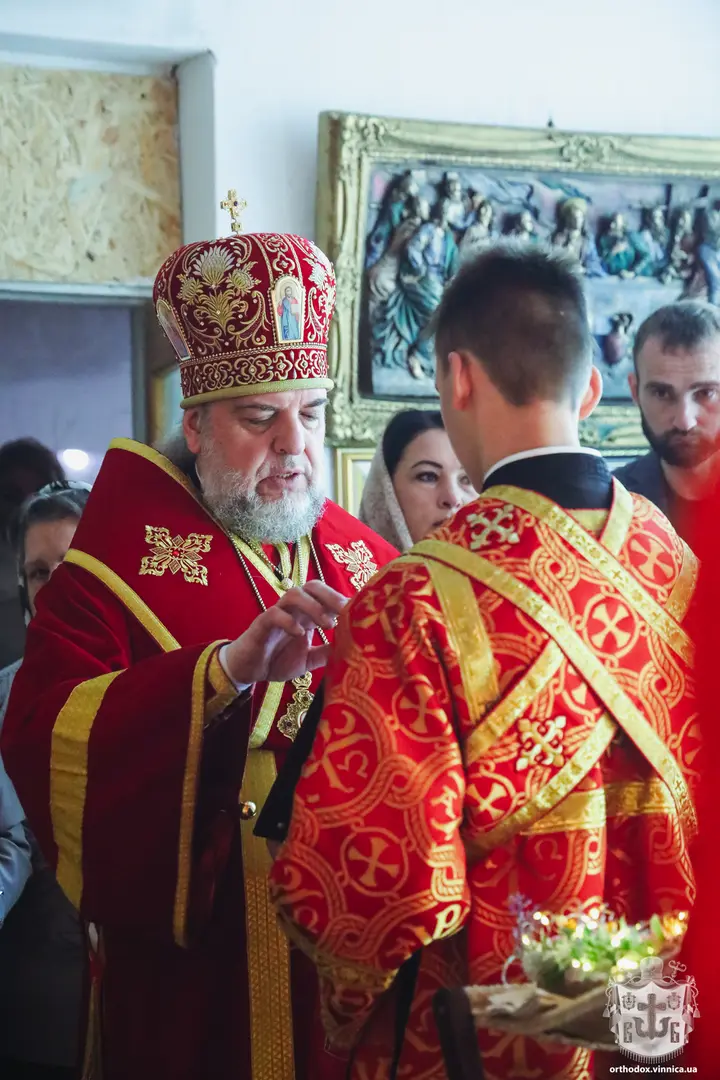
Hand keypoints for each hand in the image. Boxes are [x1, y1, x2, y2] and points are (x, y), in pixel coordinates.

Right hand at [223, 580, 347, 684]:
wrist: (247, 669)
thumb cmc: (277, 660)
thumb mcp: (308, 661)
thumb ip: (326, 654)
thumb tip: (353, 651)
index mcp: (308, 614)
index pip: (328, 598)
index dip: (344, 601)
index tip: (363, 611)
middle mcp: (294, 609)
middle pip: (313, 586)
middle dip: (332, 596)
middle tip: (347, 612)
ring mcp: (277, 614)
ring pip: (294, 594)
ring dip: (313, 606)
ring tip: (327, 624)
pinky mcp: (261, 624)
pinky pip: (274, 614)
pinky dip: (288, 621)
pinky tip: (299, 634)